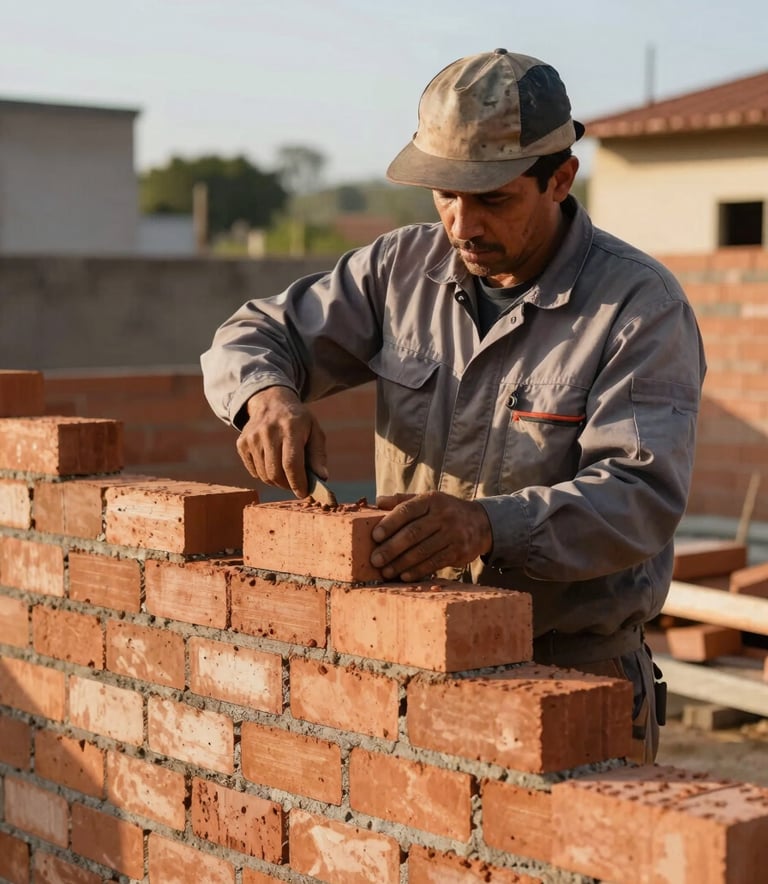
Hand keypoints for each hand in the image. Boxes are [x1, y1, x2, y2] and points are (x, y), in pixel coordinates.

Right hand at [236, 386, 327, 497]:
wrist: (271, 402)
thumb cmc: (298, 421)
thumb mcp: (314, 430)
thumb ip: (318, 454)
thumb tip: (322, 477)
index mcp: (290, 428)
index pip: (291, 463)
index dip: (297, 482)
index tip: (303, 493)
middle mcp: (268, 431)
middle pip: (275, 473)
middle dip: (287, 485)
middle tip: (296, 485)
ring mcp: (252, 437)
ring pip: (264, 475)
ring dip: (277, 481)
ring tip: (286, 474)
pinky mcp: (242, 443)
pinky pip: (254, 471)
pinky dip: (264, 474)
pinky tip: (273, 463)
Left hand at [370, 492, 492, 580]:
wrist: (481, 523)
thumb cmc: (444, 511)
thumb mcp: (428, 501)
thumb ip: (403, 500)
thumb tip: (378, 501)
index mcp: (432, 500)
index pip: (407, 510)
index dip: (390, 524)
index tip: (375, 536)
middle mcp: (444, 515)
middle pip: (413, 533)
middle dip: (391, 548)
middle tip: (375, 560)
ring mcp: (453, 534)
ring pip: (422, 551)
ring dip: (401, 563)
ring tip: (385, 571)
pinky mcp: (459, 551)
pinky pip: (434, 563)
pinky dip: (417, 571)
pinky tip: (404, 576)